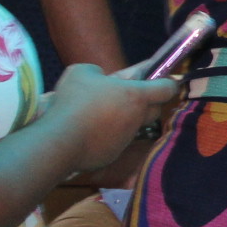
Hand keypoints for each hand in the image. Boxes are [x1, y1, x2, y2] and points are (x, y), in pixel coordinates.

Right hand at [52, 64, 180, 172]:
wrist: (59, 140)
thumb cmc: (74, 101)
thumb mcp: (82, 72)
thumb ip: (97, 72)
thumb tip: (100, 78)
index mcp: (136, 96)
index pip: (167, 89)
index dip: (167, 83)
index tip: (161, 80)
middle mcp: (136, 119)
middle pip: (154, 110)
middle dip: (147, 102)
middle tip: (126, 97)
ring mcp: (126, 139)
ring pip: (133, 127)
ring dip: (123, 119)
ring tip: (100, 114)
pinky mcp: (112, 155)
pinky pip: (114, 142)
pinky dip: (106, 136)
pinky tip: (87, 132)